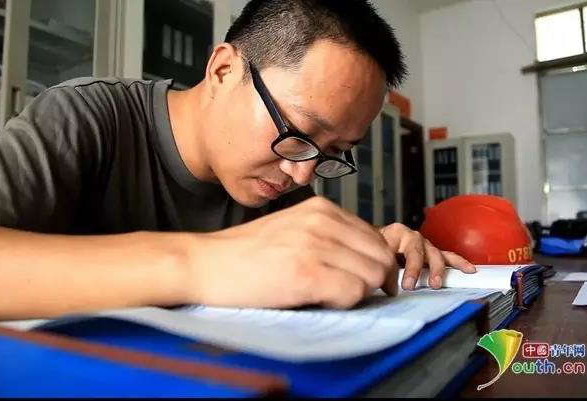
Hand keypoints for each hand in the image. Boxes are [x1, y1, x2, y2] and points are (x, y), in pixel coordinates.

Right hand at [186, 196, 394, 308]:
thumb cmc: (246, 254)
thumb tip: (367, 260)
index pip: (377, 239)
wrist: (205, 263)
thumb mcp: (294, 230)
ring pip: (372, 276)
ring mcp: (315, 245)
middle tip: (344, 291)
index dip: (373, 265)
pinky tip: (314, 299)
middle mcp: (323, 221)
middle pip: (381, 257)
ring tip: (323, 293)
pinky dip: (341, 303)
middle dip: (370, 280)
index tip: (360, 280)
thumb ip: (330, 237)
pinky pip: (352, 293)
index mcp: (322, 209)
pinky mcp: (305, 273)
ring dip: (354, 292)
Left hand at [378, 223, 475, 293]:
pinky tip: (469, 269)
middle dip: (416, 269)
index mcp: (397, 232)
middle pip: (419, 251)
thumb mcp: (375, 252)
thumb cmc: (376, 244)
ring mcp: (424, 244)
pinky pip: (448, 257)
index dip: (404, 268)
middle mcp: (413, 236)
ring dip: (436, 270)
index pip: (402, 250)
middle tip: (411, 285)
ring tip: (436, 283)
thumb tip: (388, 285)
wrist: (376, 239)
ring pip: (435, 255)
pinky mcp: (432, 252)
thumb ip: (383, 267)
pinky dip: (459, 263)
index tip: (404, 285)